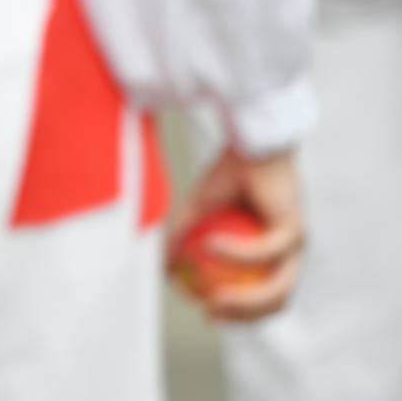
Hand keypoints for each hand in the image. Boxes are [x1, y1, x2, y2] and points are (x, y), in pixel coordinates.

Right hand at [169, 147, 305, 321]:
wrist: (250, 143)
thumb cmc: (229, 172)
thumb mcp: (198, 210)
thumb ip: (183, 237)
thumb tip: (162, 266)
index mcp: (274, 252)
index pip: (263, 296)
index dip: (238, 313)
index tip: (206, 314)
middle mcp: (290, 252)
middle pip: (277, 301)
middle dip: (244, 316)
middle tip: (210, 312)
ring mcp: (296, 243)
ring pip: (279, 287)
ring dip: (247, 299)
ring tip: (214, 295)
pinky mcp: (295, 229)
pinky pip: (264, 251)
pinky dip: (236, 253)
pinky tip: (211, 246)